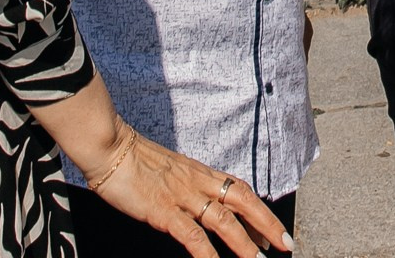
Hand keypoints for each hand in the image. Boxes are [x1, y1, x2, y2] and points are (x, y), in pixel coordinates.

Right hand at [91, 125, 289, 256]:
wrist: (110, 147)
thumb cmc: (134, 160)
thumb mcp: (170, 170)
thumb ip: (187, 186)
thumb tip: (200, 207)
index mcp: (200, 172)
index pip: (239, 190)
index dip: (259, 210)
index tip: (272, 232)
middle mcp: (197, 182)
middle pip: (242, 200)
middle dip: (266, 223)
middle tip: (285, 244)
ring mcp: (181, 196)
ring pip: (223, 220)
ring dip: (244, 243)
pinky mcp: (163, 210)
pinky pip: (190, 234)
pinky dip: (206, 253)